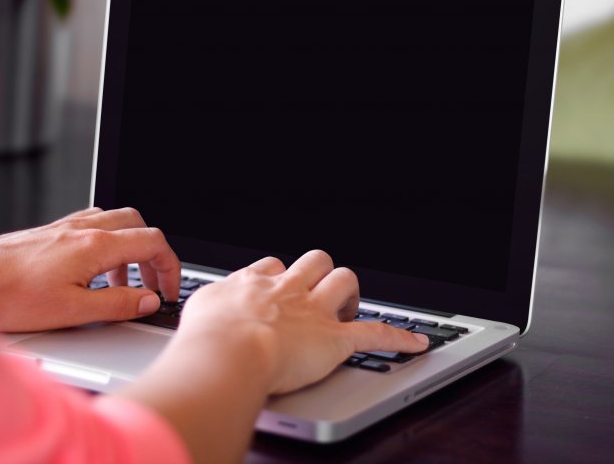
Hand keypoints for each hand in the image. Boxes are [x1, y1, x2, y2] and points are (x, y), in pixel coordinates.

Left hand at [0, 207, 180, 331]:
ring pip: (116, 223)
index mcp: (95, 245)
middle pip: (139, 225)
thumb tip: (148, 301)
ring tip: (123, 284)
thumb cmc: (9, 296)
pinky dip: (107, 244)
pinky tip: (94, 270)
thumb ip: (118, 304)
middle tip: (152, 285)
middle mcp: (83, 229)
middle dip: (153, 254)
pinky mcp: (51, 233)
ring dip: (130, 250)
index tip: (168, 291)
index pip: (152, 243)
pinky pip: (93, 226)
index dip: (170, 268)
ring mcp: (66, 227)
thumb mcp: (73, 311)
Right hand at [178, 249, 427, 393]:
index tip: (279, 288)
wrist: (228, 351)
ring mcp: (314, 311)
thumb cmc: (206, 336)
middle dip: (319, 273)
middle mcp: (287, 289)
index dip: (280, 276)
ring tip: (349, 307)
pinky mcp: (335, 339)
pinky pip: (376, 333)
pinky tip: (416, 342)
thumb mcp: (198, 310)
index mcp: (254, 283)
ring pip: (343, 281)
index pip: (273, 266)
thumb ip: (208, 305)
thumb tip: (206, 309)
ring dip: (349, 294)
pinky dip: (399, 337)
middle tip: (317, 293)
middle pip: (313, 261)